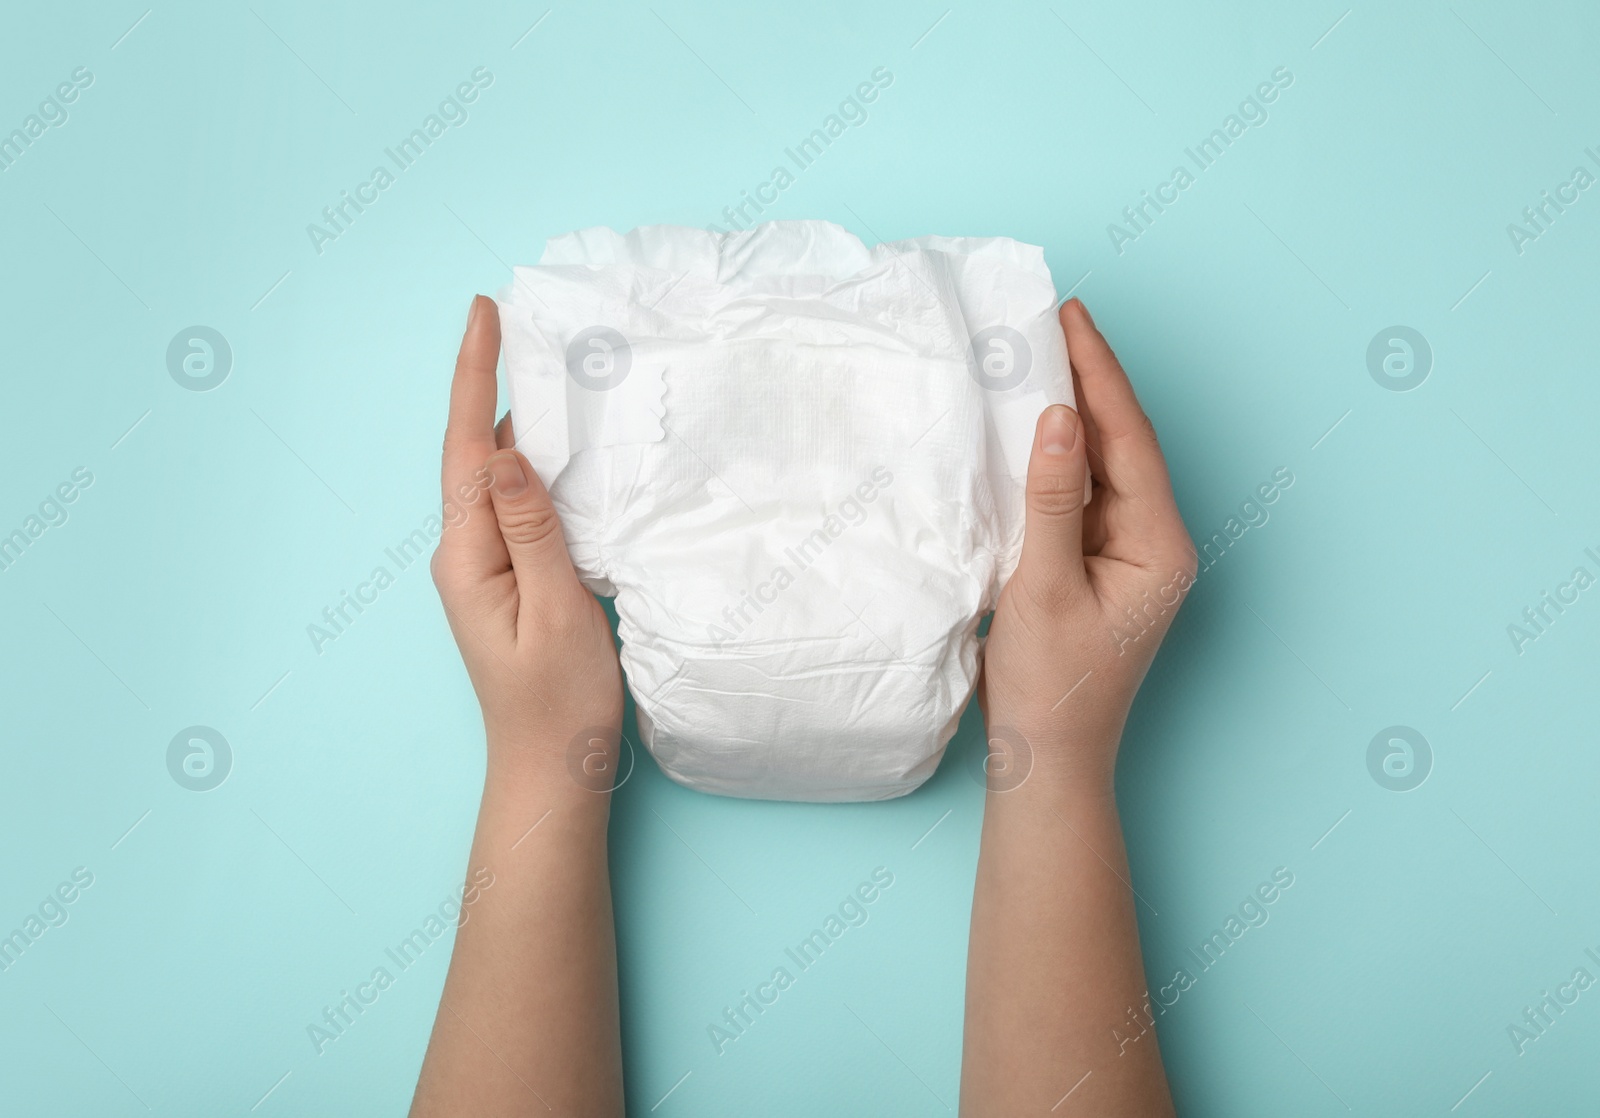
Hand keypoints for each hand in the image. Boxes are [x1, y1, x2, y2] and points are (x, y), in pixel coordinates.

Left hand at [430, 295, 624, 778]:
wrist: (551, 770)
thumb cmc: (558, 702)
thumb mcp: (554, 611)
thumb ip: (531, 530)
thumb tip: (504, 452)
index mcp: (468, 556)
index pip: (465, 446)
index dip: (474, 375)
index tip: (486, 312)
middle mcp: (467, 553)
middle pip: (476, 451)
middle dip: (496, 385)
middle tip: (528, 323)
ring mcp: (487, 566)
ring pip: (500, 477)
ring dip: (521, 424)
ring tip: (552, 370)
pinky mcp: (513, 579)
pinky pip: (521, 507)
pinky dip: (542, 468)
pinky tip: (568, 452)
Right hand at [979, 298, 1195, 795]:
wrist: (1045, 760)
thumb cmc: (1050, 687)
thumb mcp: (1045, 586)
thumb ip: (1053, 499)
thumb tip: (1061, 417)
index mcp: (1160, 545)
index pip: (1130, 438)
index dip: (1100, 373)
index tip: (1071, 316)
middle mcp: (1154, 541)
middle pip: (1122, 443)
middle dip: (1090, 380)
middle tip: (1054, 317)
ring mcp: (1125, 553)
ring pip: (1100, 465)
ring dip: (1072, 412)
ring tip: (1040, 352)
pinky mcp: (1094, 564)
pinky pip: (1078, 494)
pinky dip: (1055, 457)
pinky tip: (1029, 426)